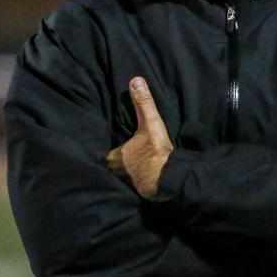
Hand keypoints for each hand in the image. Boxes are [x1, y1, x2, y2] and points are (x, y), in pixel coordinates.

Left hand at [105, 77, 173, 199]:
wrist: (170, 180)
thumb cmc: (156, 152)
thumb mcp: (150, 123)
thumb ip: (143, 103)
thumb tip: (135, 80)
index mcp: (114, 157)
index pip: (106, 154)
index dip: (109, 151)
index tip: (113, 148)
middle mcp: (115, 173)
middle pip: (111, 167)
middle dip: (115, 164)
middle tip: (121, 159)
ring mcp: (125, 186)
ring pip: (119, 178)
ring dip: (123, 175)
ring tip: (128, 171)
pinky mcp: (136, 195)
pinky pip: (129, 188)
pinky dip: (132, 185)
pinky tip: (139, 183)